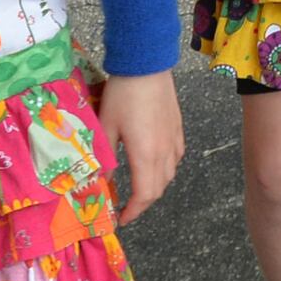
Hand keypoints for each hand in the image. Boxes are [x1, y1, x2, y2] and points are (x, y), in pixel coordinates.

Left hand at [98, 71, 183, 223]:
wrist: (147, 63)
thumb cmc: (123, 94)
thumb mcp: (106, 126)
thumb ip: (105, 156)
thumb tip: (102, 179)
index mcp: (146, 155)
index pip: (144, 195)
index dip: (134, 210)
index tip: (122, 217)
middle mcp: (165, 151)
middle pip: (159, 188)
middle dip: (143, 202)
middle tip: (126, 204)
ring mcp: (174, 138)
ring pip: (170, 174)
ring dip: (155, 186)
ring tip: (139, 186)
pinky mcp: (178, 127)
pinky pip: (176, 157)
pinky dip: (166, 168)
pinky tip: (155, 161)